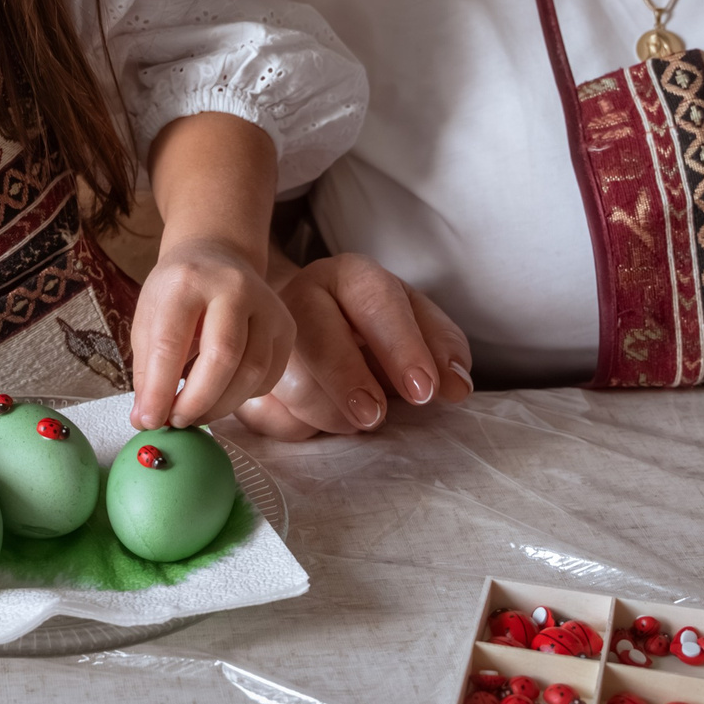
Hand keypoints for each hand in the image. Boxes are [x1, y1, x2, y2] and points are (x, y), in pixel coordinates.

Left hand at [128, 238, 294, 429]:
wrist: (219, 257)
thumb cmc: (179, 292)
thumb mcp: (149, 317)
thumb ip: (146, 369)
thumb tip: (145, 419)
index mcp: (187, 281)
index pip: (171, 341)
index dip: (159, 388)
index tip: (148, 420)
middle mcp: (234, 287)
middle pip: (223, 356)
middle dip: (197, 401)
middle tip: (176, 421)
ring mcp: (267, 306)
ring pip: (252, 371)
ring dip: (221, 405)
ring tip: (195, 412)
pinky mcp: (286, 326)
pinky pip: (268, 376)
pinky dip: (243, 396)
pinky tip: (223, 393)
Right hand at [232, 253, 472, 440]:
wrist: (316, 330)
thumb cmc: (376, 332)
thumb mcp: (418, 326)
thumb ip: (443, 349)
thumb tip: (456, 386)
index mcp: (351, 276)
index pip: (375, 300)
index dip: (401, 346)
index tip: (425, 391)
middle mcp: (302, 295)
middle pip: (314, 331)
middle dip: (346, 377)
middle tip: (375, 417)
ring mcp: (267, 336)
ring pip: (285, 376)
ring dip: (324, 410)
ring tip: (355, 425)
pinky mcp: (247, 378)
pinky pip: (263, 410)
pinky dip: (294, 427)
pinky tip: (317, 427)